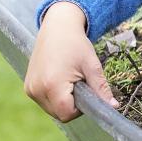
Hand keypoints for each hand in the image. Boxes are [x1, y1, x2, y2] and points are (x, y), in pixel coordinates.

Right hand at [24, 1, 118, 121]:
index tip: (85, 91)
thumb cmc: (76, 44)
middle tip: (78, 83)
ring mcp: (30, 88)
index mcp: (52, 85)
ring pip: (51, 109)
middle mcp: (37, 89)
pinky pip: (44, 101)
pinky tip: (59, 79)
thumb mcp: (92, 65)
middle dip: (72, 104)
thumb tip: (113, 107)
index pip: (67, 114)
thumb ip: (101, 89)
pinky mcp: (28, 86)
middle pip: (59, 114)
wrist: (57, 27)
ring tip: (68, 79)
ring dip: (62, 101)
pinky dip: (54, 96)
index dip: (80, 108)